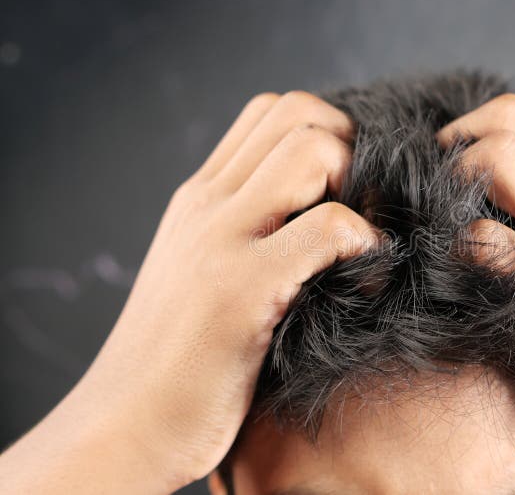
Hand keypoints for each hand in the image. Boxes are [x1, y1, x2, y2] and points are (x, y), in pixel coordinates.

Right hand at [0, 91, 380, 493]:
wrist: (126, 425)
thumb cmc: (176, 357)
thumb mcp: (198, 273)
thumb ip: (239, 233)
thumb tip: (308, 214)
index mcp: (201, 198)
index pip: (270, 110)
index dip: (324, 130)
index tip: (343, 187)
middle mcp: (208, 205)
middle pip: (297, 110)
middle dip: (348, 144)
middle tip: (358, 206)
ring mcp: (222, 242)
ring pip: (313, 149)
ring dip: (357, 184)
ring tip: (360, 240)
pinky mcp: (243, 290)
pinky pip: (329, 228)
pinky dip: (366, 244)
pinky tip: (368, 280)